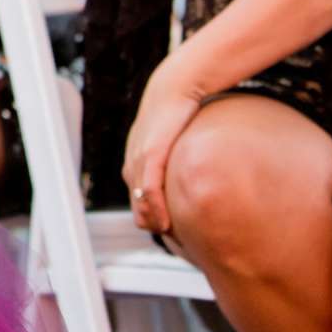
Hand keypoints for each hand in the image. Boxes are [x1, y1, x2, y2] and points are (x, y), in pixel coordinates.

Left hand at [121, 58, 204, 234]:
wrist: (176, 86)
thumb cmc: (180, 112)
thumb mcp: (176, 141)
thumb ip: (179, 162)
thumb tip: (199, 178)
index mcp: (136, 164)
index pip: (138, 204)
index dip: (154, 222)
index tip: (175, 236)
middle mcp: (132, 165)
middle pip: (138, 211)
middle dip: (156, 229)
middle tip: (178, 245)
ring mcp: (138, 161)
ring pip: (141, 206)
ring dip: (156, 225)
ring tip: (176, 240)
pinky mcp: (150, 155)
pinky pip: (148, 191)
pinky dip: (156, 211)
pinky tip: (167, 225)